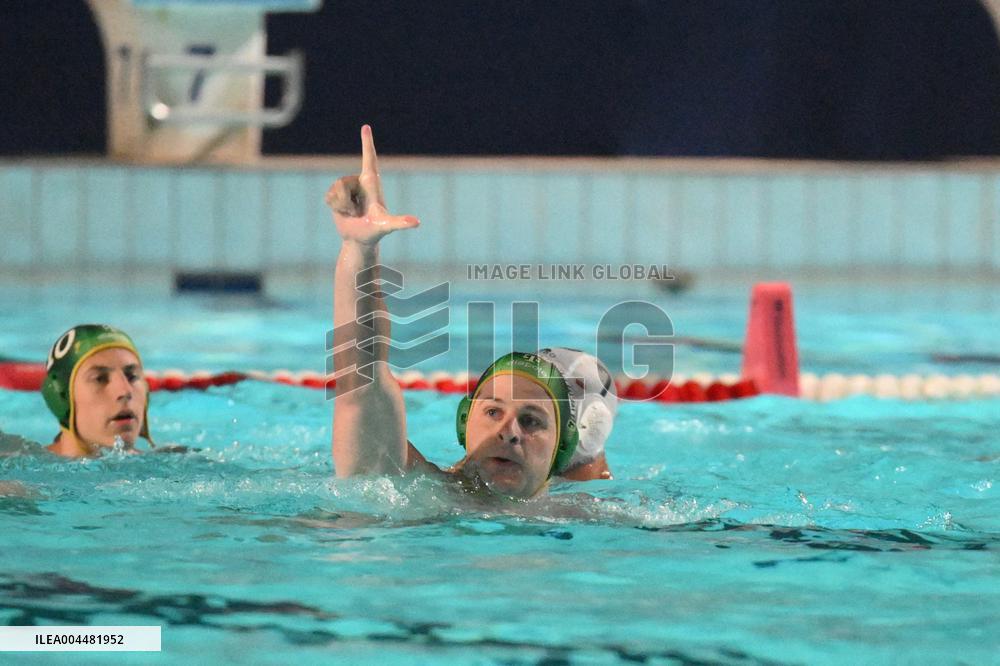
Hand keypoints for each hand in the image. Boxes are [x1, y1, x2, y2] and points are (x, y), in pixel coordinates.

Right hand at [325, 125, 418, 244]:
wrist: (359, 241)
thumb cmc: (375, 232)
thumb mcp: (386, 226)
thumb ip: (400, 223)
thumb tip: (417, 223)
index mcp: (372, 183)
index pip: (369, 159)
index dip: (367, 143)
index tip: (365, 126)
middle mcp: (359, 182)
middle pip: (342, 183)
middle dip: (345, 202)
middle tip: (356, 213)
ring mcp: (348, 187)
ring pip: (334, 190)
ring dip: (340, 206)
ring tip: (351, 214)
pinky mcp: (337, 195)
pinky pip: (328, 196)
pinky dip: (334, 208)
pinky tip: (343, 214)